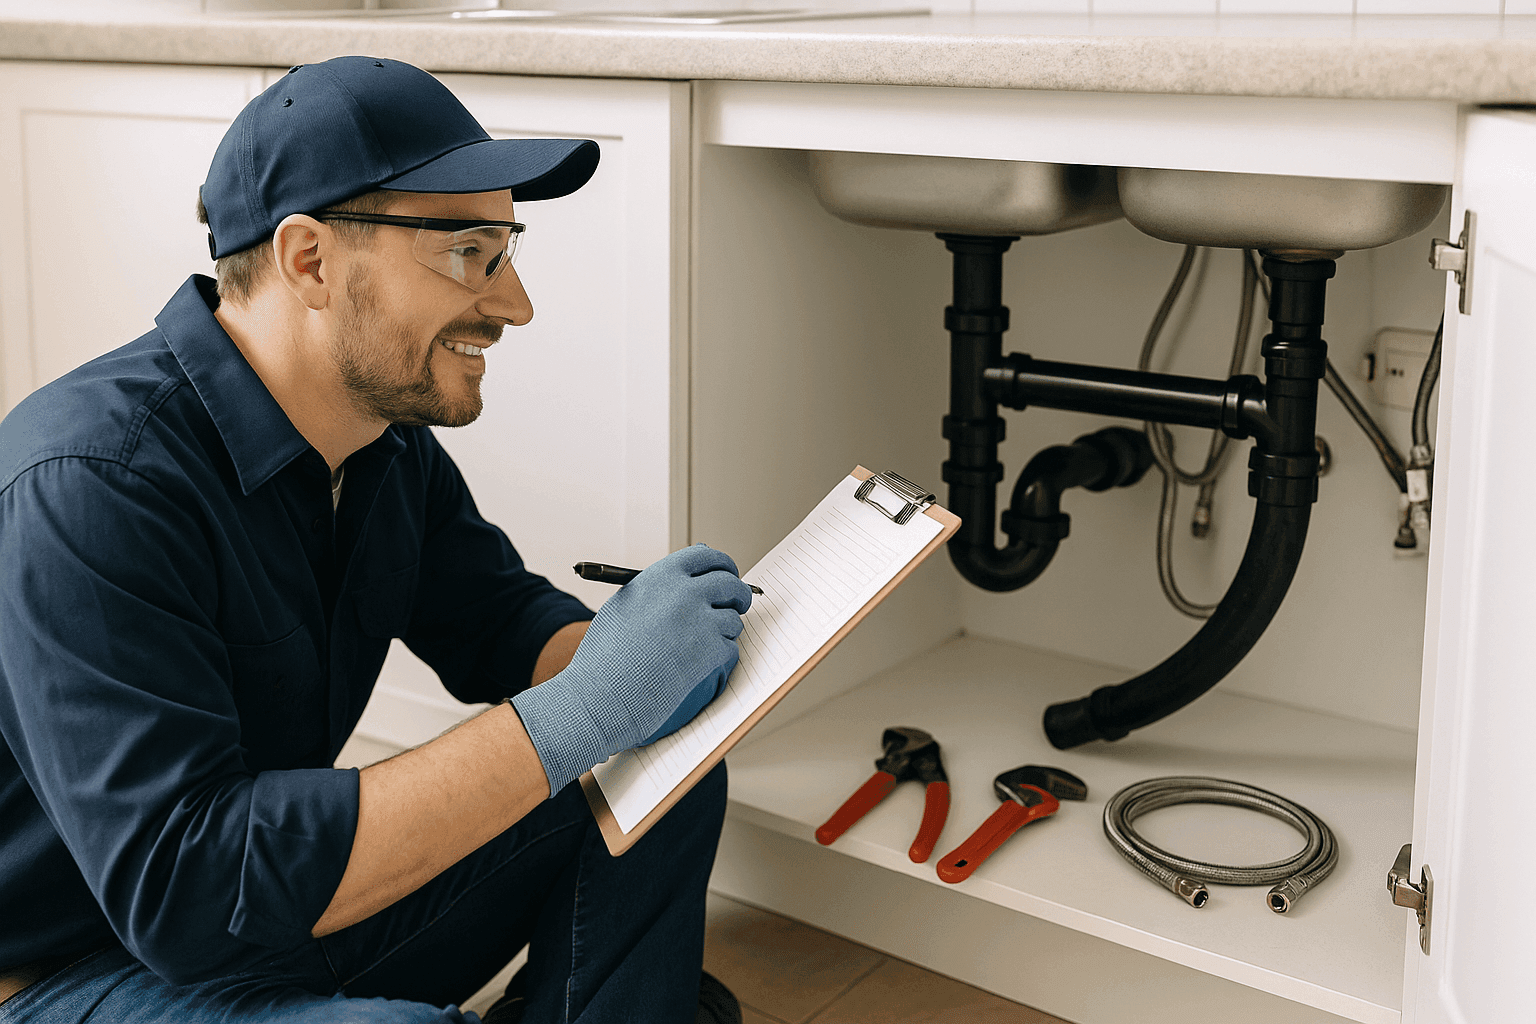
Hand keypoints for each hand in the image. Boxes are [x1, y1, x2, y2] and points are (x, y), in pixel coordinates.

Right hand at [511, 544, 751, 792]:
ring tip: (702, 646)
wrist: (602, 695)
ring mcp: (700, 622)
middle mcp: (683, 593)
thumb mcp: (624, 607)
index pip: (704, 556)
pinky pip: (730, 648)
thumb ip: (657, 588)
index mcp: (660, 576)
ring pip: (733, 619)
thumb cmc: (606, 657)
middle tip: (737, 603)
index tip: (726, 572)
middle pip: (728, 583)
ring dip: (726, 631)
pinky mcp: (711, 652)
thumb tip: (687, 578)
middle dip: (738, 594)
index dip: (721, 564)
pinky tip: (698, 666)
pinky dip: (720, 657)